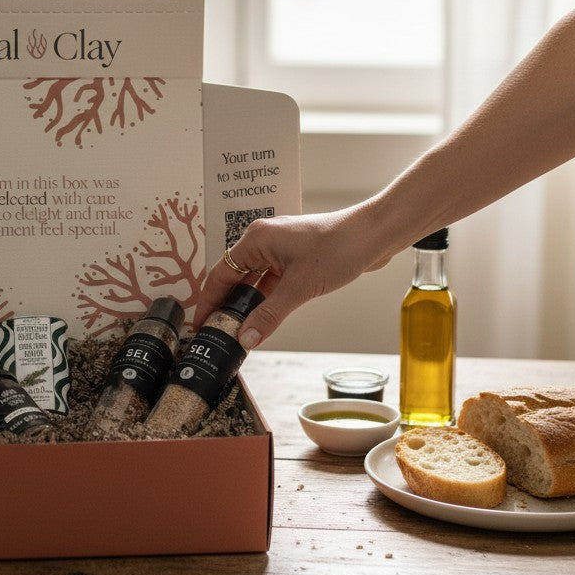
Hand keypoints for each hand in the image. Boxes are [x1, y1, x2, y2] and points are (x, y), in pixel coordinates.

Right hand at [196, 205, 392, 348]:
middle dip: (226, 305)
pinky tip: (263, 317)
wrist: (373, 235)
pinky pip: (271, 280)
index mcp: (255, 240)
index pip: (219, 274)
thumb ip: (269, 315)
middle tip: (218, 333)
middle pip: (233, 277)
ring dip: (247, 304)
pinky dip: (265, 298)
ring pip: (253, 280)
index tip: (200, 324)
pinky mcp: (294, 256)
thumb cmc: (337, 249)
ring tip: (238, 330)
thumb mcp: (299, 288)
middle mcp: (262, 241)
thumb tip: (245, 338)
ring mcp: (278, 248)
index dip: (208, 301)